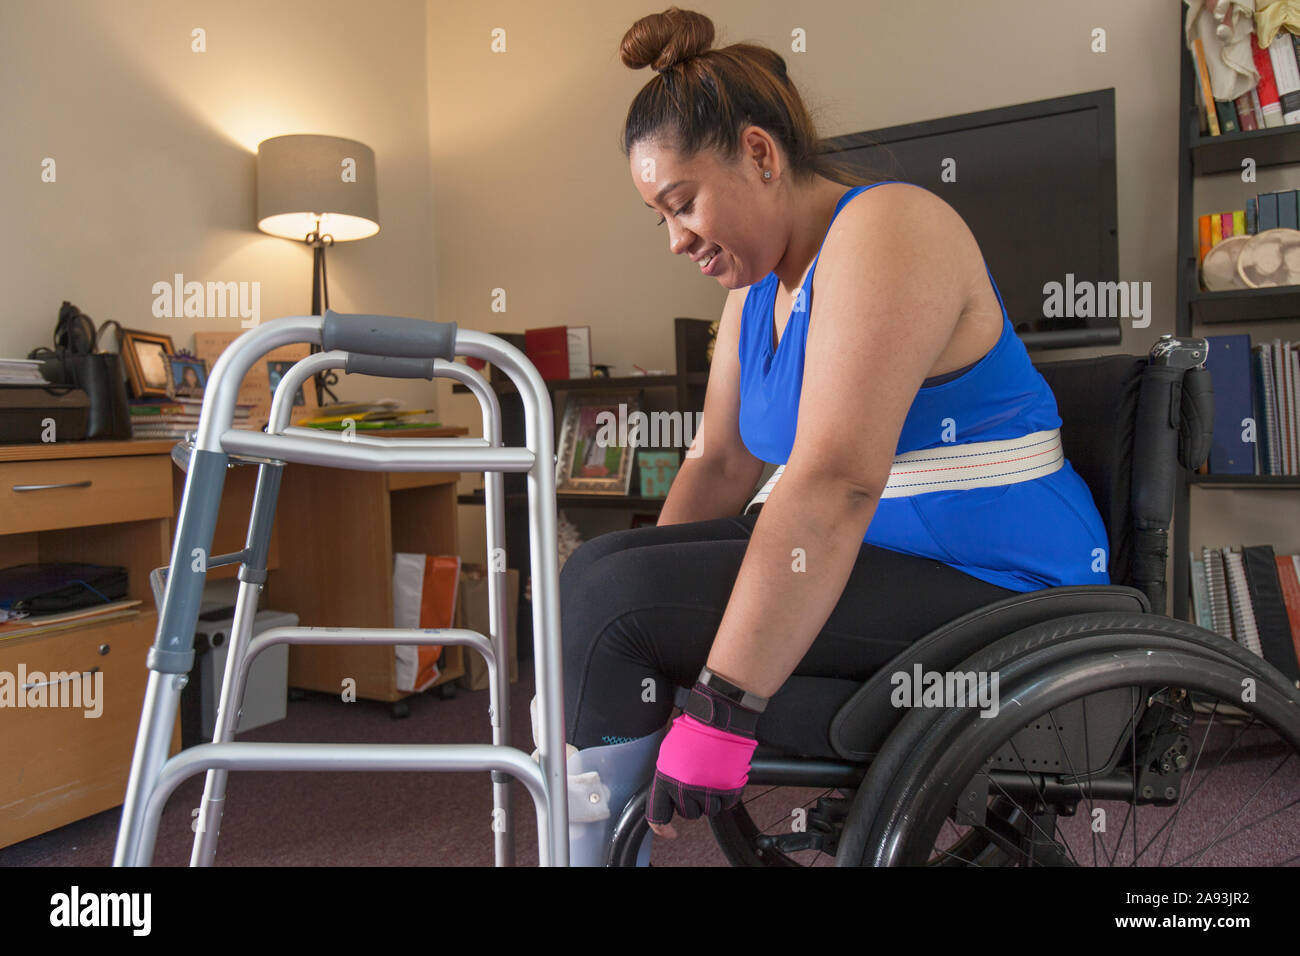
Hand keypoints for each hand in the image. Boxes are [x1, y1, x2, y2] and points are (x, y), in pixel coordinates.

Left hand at [646, 702, 758, 838]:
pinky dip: (726, 795)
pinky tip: (722, 777)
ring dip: (710, 799)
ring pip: (709, 811)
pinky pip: (727, 804)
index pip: (657, 815)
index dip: (661, 828)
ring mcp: (708, 790)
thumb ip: (667, 777)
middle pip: (688, 814)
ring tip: (710, 777)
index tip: (669, 832)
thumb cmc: (693, 730)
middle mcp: (685, 788)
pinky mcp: (728, 789)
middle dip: (691, 803)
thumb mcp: (668, 753)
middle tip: (696, 784)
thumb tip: (668, 795)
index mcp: (666, 779)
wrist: (719, 719)